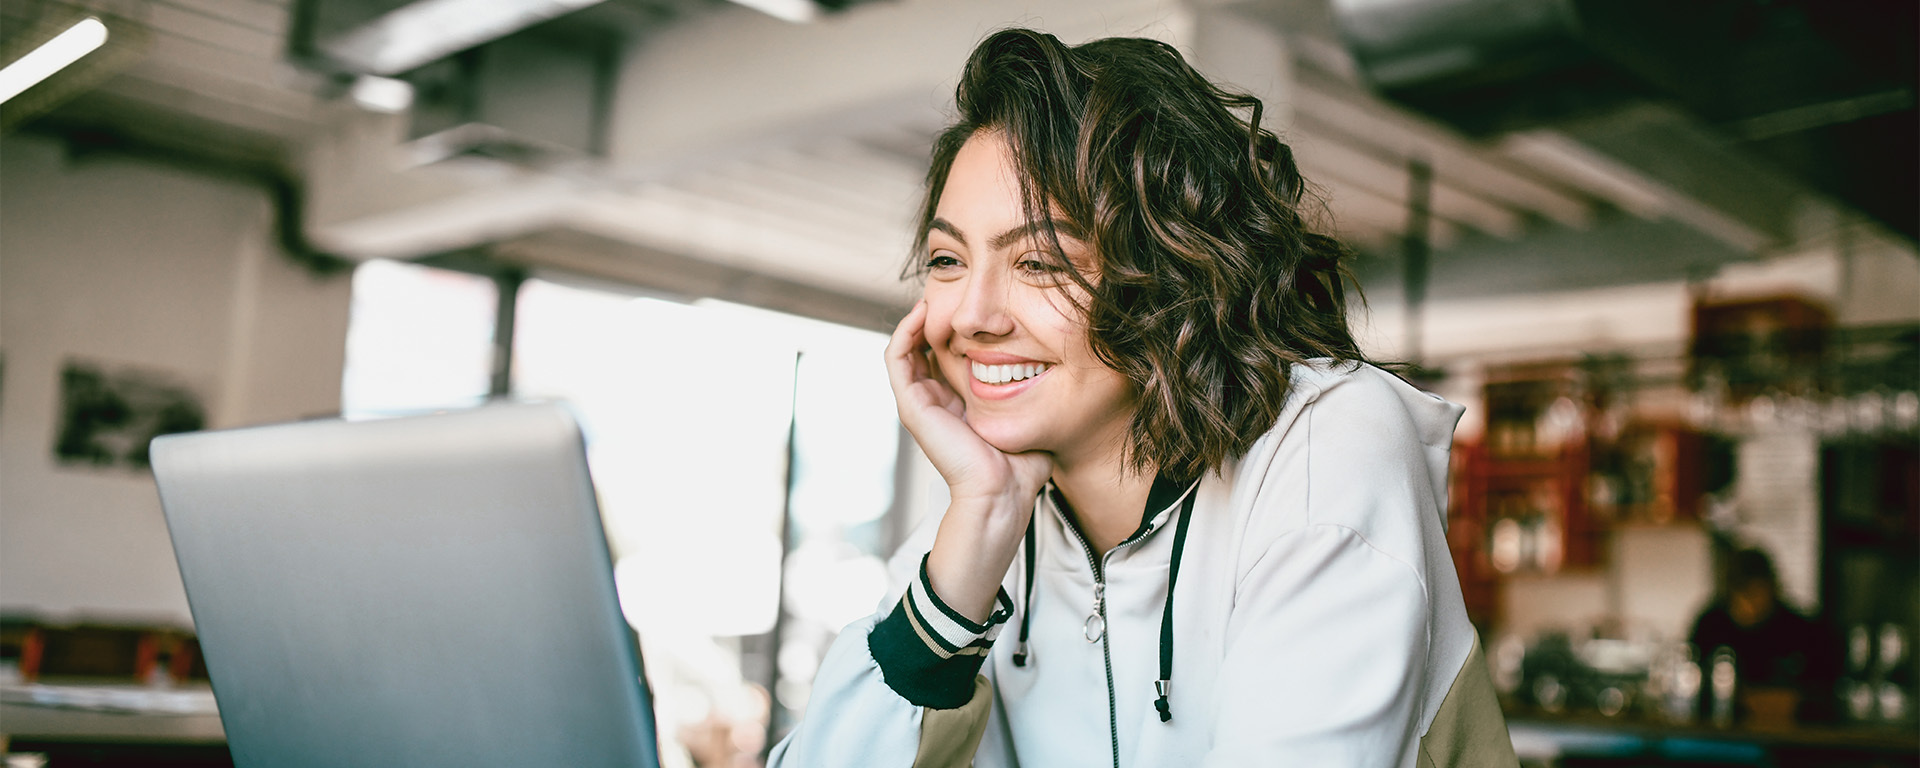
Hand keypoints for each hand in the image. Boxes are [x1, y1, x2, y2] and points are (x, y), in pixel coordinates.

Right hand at [884, 300, 1049, 620]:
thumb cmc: (1022, 464)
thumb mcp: (1030, 413)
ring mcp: (921, 403)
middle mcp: (936, 401)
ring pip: (906, 348)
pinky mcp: (912, 406)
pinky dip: (905, 331)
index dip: (959, 326)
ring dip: (917, 318)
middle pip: (926, 347)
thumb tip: (1058, 358)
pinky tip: (923, 312)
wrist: (1003, 494)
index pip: (949, 355)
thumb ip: (1034, 389)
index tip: (979, 303)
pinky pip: (897, 358)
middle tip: (954, 289)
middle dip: (938, 316)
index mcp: (960, 404)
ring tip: (934, 294)